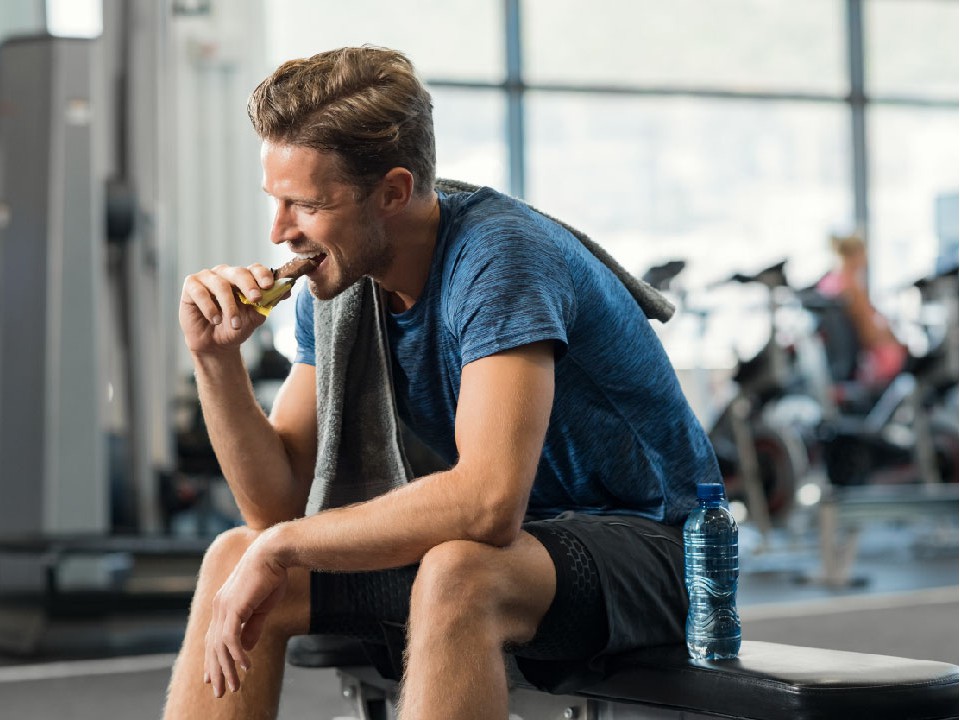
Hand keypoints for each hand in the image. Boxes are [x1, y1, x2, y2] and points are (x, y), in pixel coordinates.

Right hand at [179, 263, 284, 354]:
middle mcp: (225, 274)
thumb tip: (286, 291)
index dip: (262, 275)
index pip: (254, 269)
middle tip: (256, 299)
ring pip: (220, 284)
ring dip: (230, 306)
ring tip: (234, 323)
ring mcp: (207, 278)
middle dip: (249, 285)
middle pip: (238, 272)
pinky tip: (216, 319)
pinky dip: (210, 307)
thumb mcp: (254, 318)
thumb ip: (268, 304)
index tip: (269, 286)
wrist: (215, 345)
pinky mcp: (191, 286)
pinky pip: (200, 292)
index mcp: (243, 278)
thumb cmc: (235, 328)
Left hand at [203, 530, 288, 697]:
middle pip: (212, 646)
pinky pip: (231, 639)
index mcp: (224, 605)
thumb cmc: (271, 576)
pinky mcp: (233, 607)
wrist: (274, 554)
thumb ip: (252, 627)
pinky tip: (246, 667)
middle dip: (216, 671)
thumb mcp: (262, 607)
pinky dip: (237, 655)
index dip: (212, 659)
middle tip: (220, 692)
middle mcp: (218, 607)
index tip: (213, 678)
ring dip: (227, 668)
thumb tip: (245, 649)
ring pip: (220, 647)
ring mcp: (223, 607)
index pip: (213, 638)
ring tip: (234, 686)